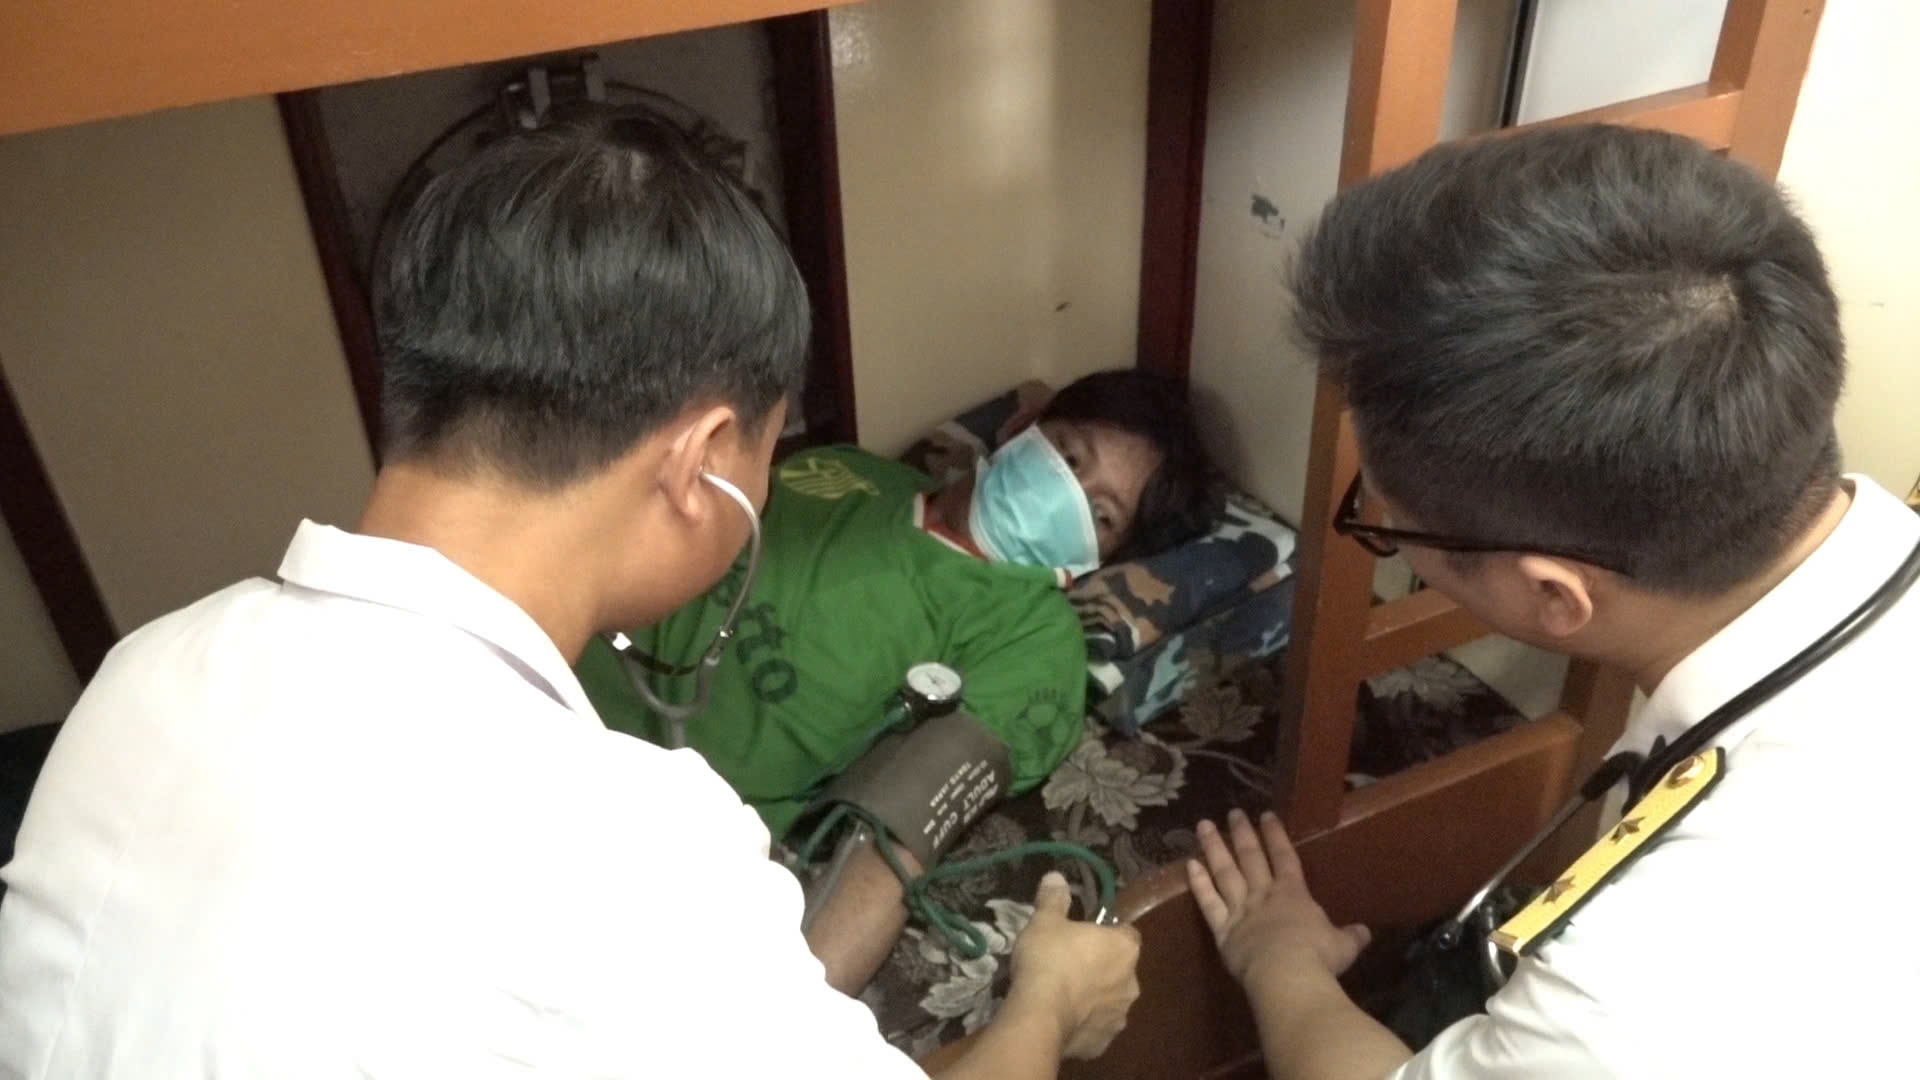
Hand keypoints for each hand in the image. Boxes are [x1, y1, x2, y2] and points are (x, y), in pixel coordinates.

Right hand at [1005, 871, 1141, 1059]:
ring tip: (1064, 995)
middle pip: (1120, 969)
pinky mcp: (1104, 1043)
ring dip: (1095, 997)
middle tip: (1071, 964)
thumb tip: (1056, 877)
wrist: (1040, 1015)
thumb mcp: (1045, 921)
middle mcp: (1132, 982)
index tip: (1086, 935)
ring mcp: (1119, 1016)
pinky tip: (1063, 1019)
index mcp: (1125, 948)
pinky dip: (1084, 1023)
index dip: (1107, 933)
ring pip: (1110, 1000)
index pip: (1127, 934)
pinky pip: (1096, 1027)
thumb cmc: (1049, 959)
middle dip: (1101, 967)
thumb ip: (1054, 899)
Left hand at [1187, 809, 1370, 987]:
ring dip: (1214, 847)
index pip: (1284, 856)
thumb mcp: (1343, 946)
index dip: (1275, 834)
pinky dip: (1198, 883)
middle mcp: (1264, 895)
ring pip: (1224, 872)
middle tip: (1233, 812)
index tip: (1266, 815)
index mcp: (1293, 894)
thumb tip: (1365, 932)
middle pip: (1251, 857)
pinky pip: (1207, 902)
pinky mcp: (1222, 929)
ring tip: (1203, 826)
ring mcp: (1240, 909)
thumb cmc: (1318, 958)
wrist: (1286, 975)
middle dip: (1242, 833)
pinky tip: (1190, 864)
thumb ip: (1351, 936)